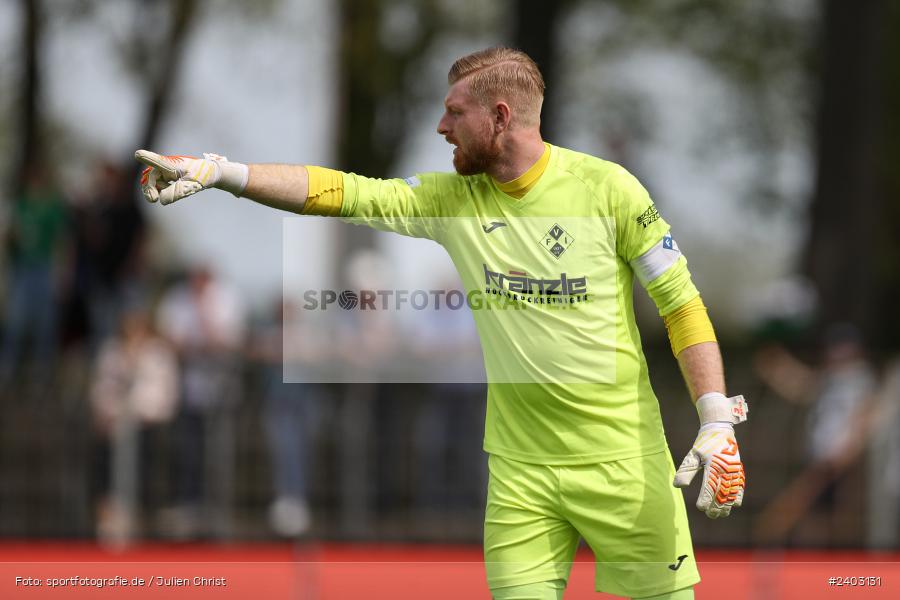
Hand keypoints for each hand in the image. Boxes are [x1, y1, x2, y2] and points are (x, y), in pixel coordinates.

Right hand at [134, 150, 247, 204]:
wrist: (212, 174)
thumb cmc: (202, 176)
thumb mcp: (190, 185)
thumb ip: (176, 192)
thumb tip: (161, 200)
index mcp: (173, 164)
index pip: (158, 161)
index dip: (148, 159)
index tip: (138, 154)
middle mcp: (167, 166)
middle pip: (152, 176)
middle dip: (149, 188)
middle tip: (153, 200)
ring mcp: (167, 171)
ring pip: (154, 182)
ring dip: (154, 190)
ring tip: (154, 199)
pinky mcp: (169, 176)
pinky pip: (160, 184)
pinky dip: (160, 191)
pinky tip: (160, 196)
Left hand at [673, 393, 747, 517]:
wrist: (720, 430)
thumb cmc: (704, 443)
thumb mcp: (693, 454)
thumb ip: (686, 470)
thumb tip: (678, 486)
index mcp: (714, 466)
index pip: (709, 487)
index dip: (705, 499)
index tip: (700, 508)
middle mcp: (726, 470)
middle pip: (722, 494)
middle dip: (716, 506)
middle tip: (709, 515)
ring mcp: (734, 471)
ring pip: (732, 493)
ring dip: (727, 505)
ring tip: (720, 514)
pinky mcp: (739, 470)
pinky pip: (741, 486)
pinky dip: (738, 496)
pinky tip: (735, 505)